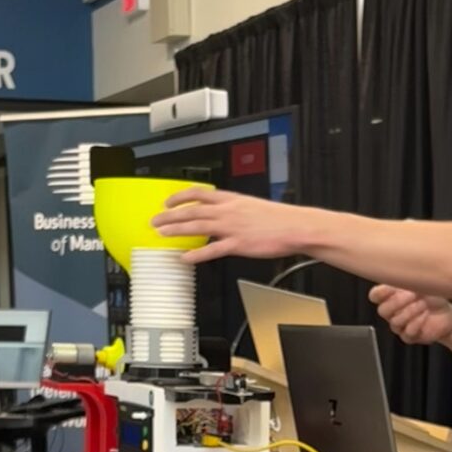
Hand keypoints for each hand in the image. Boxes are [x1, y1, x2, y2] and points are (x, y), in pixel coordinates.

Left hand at [151, 188, 317, 263]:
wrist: (295, 226)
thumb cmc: (279, 219)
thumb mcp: (253, 206)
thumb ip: (236, 210)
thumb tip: (224, 214)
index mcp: (231, 200)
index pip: (199, 194)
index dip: (180, 197)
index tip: (168, 202)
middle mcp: (227, 211)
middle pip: (192, 210)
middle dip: (170, 215)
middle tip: (155, 221)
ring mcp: (231, 228)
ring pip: (197, 226)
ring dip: (176, 230)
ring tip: (161, 233)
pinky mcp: (237, 244)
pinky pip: (212, 250)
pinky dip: (197, 254)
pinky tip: (185, 257)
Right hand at [369, 284, 451, 344]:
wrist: (446, 314)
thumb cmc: (433, 296)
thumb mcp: (422, 283)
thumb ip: (407, 280)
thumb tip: (400, 274)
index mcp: (390, 297)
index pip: (375, 295)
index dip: (381, 292)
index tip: (393, 287)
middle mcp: (391, 312)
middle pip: (383, 310)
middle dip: (399, 301)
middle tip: (413, 295)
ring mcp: (399, 325)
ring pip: (396, 321)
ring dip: (412, 311)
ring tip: (424, 304)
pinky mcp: (408, 336)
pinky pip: (407, 332)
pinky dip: (418, 322)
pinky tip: (426, 315)